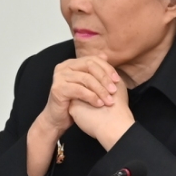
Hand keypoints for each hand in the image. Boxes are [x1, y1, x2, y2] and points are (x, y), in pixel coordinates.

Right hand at [25, 56, 124, 175]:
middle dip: (105, 78)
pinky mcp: (58, 89)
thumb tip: (105, 56)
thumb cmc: (74, 102)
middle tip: (115, 90)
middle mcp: (64, 67)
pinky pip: (79, 90)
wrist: (58, 119)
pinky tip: (99, 104)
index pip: (93, 60)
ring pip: (86, 78)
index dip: (107, 68)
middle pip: (89, 66)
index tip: (117, 80)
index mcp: (71, 63)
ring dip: (100, 90)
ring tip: (109, 100)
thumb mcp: (87, 85)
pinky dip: (92, 97)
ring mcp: (59, 77)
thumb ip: (95, 71)